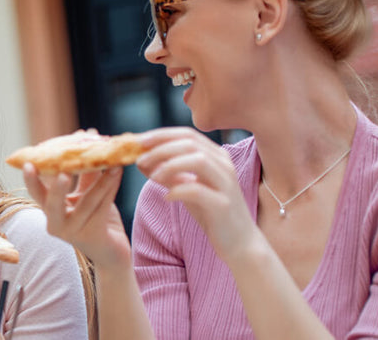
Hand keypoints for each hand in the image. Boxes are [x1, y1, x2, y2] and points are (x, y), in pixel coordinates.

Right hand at [23, 164, 129, 268]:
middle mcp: (56, 224)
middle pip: (52, 204)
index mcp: (50, 211)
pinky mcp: (92, 236)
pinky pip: (102, 207)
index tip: (28, 163)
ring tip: (111, 162)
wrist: (112, 250)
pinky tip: (117, 172)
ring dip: (100, 180)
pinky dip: (110, 188)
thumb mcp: (87, 193)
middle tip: (62, 173)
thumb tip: (87, 135)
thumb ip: (85, 170)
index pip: (36, 193)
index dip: (31, 179)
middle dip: (56, 188)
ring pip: (86, 202)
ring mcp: (73, 232)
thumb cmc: (96, 218)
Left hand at [136, 127, 256, 261]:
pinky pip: (199, 190)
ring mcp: (225, 184)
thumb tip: (141, 160)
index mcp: (216, 156)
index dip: (161, 135)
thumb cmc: (212, 213)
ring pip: (198, 160)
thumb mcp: (187, 188)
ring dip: (170, 165)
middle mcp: (224, 164)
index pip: (187, 134)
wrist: (240, 242)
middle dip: (161, 148)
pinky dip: (178, 190)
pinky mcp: (223, 205)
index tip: (138, 141)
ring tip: (152, 177)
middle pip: (190, 143)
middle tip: (140, 159)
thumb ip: (169, 173)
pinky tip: (167, 197)